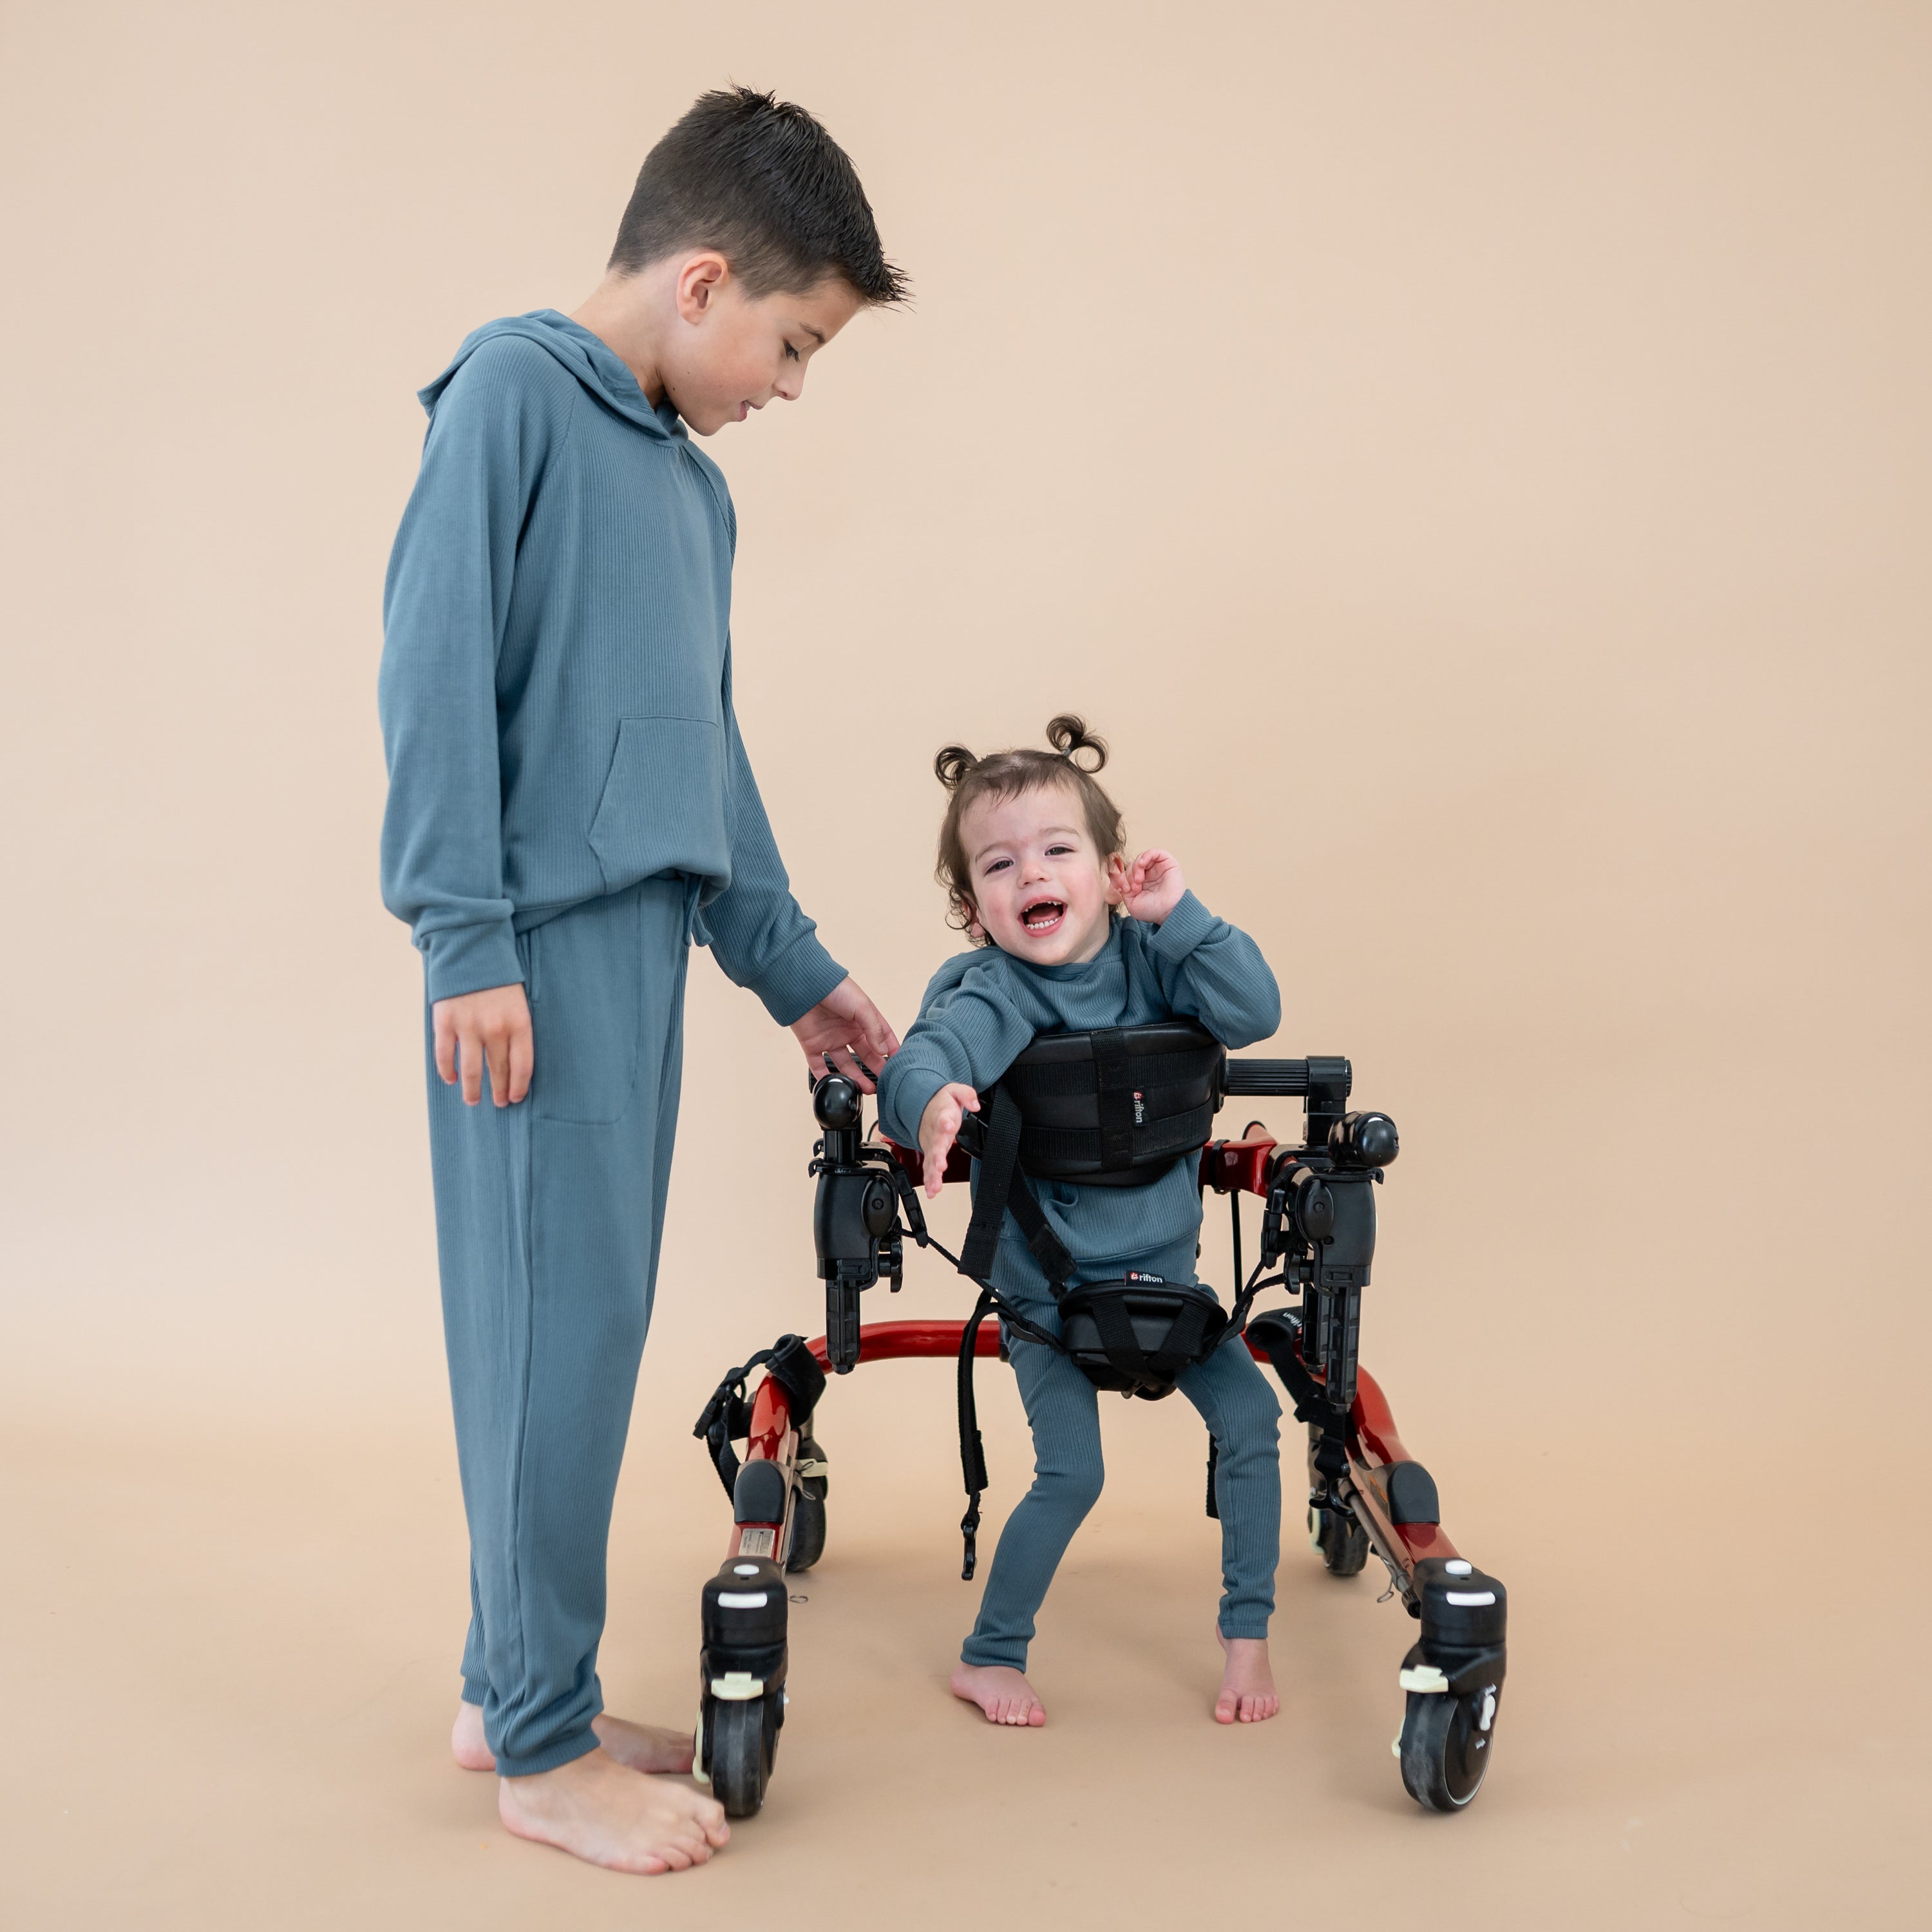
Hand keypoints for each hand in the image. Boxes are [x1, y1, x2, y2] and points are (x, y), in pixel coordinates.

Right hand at [433, 982, 533, 1106]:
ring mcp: (468, 1026)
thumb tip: (514, 1062)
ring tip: (473, 1100)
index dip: (519, 1086)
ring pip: (472, 1070)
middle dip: (499, 1091)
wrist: (471, 947)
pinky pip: (446, 1056)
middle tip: (499, 1103)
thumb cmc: (499, 977)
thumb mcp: (519, 1000)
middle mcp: (495, 1028)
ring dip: (473, 1090)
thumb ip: (516, 1028)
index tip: (516, 1097)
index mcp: (519, 1022)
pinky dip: (448, 1072)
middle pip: (499, 1070)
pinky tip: (452, 1080)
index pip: (523, 1065)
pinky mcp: (445, 1022)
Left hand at [790, 976, 899, 1091]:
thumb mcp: (862, 1006)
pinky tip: (836, 1086)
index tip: (897, 1065)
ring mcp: (831, 1039)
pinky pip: (818, 1066)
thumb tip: (883, 1051)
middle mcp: (848, 1031)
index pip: (881, 1038)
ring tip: (867, 1089)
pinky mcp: (813, 1045)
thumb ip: (874, 1029)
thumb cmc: (835, 989)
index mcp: (863, 1019)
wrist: (805, 986)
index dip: (890, 1051)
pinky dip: (825, 1078)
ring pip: (845, 1065)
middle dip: (875, 1069)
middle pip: (865, 1055)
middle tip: (883, 1083)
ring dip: (855, 1078)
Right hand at [919, 1082, 981, 1197]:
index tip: (947, 1127)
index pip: (943, 1118)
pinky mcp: (929, 1153)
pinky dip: (929, 1180)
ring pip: (929, 1161)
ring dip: (932, 1174)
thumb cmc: (941, 1102)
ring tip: (935, 1187)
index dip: (944, 1123)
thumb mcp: (955, 1090)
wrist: (923, 1106)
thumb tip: (975, 1105)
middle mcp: (934, 1132)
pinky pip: (928, 1168)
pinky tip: (932, 1191)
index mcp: (942, 1115)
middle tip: (940, 1167)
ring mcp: (931, 1144)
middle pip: (935, 1145)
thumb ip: (967, 1095)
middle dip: (937, 1157)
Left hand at [1118, 848, 1185, 923]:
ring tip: (1138, 880)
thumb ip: (1124, 889)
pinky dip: (1146, 855)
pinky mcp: (1168, 863)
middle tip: (1135, 887)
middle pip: (1132, 864)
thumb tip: (1121, 877)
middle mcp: (1149, 874)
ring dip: (1136, 867)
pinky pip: (1155, 852)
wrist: (1169, 912)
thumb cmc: (1153, 910)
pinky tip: (1141, 864)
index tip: (1125, 889)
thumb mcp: (1131, 902)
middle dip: (1129, 874)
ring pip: (1141, 858)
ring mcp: (1158, 868)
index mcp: (1141, 883)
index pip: (1126, 873)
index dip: (1123, 878)